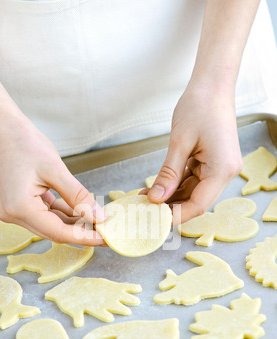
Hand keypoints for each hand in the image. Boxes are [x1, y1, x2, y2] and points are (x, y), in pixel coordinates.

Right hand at [0, 117, 105, 245]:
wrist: (2, 129)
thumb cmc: (24, 143)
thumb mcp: (56, 170)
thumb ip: (78, 196)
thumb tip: (99, 216)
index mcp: (20, 208)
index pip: (58, 232)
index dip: (84, 237)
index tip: (105, 238)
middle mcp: (14, 215)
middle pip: (54, 232)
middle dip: (80, 231)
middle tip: (105, 230)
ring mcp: (15, 211)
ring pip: (51, 225)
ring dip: (73, 223)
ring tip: (96, 219)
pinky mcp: (19, 205)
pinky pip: (45, 215)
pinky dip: (62, 214)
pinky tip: (80, 211)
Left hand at [145, 84, 242, 223]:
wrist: (212, 84)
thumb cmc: (200, 106)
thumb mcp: (179, 142)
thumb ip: (168, 174)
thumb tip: (156, 199)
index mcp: (222, 169)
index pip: (199, 204)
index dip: (176, 215)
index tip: (155, 221)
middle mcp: (225, 172)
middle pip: (196, 200)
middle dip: (170, 207)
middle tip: (145, 210)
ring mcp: (219, 167)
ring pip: (192, 192)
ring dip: (170, 196)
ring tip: (145, 197)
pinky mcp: (212, 162)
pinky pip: (192, 180)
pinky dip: (175, 185)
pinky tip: (156, 187)